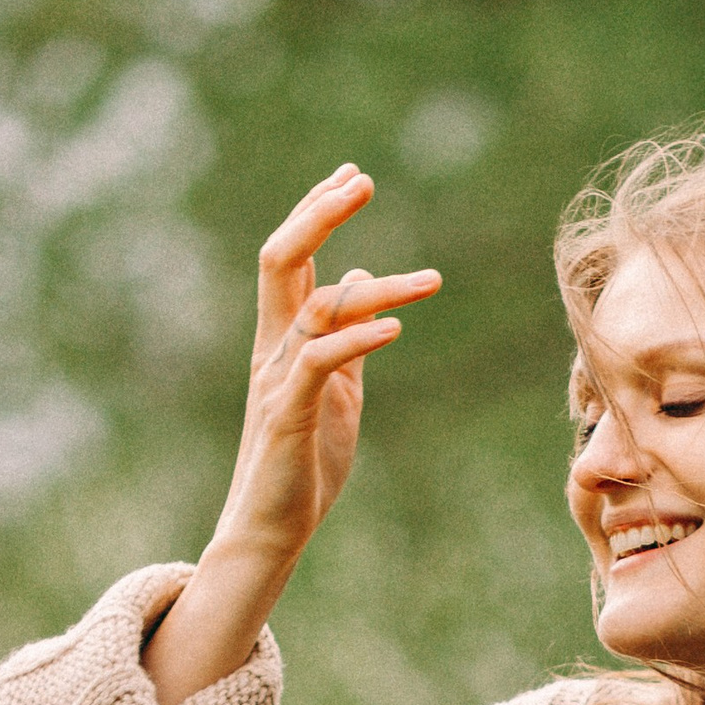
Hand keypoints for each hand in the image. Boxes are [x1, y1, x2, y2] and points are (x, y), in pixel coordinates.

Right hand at [145, 167, 439, 704]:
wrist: (272, 527)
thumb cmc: (305, 462)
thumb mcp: (338, 387)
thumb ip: (347, 336)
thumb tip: (360, 282)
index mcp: (283, 339)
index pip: (292, 259)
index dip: (317, 213)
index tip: (352, 176)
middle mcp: (273, 348)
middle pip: (282, 260)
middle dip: (319, 215)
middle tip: (361, 181)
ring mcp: (278, 379)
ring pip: (316, 309)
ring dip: (377, 289)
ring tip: (433, 281)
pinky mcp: (290, 415)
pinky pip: (320, 363)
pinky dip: (359, 339)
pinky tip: (397, 329)